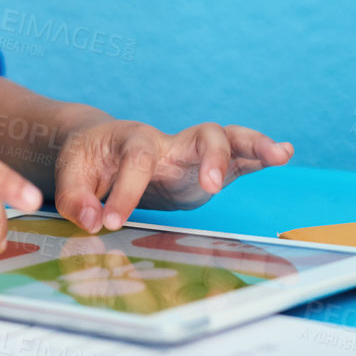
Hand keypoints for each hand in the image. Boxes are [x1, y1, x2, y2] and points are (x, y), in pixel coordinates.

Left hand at [53, 120, 292, 231]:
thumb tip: (92, 222)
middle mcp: (171, 141)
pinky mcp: (208, 168)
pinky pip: (239, 157)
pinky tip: (283, 154)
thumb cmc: (90, 158)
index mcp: (135, 138)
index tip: (110, 222)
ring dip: (254, 145)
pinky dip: (262, 156)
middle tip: (212, 186)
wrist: (103, 146)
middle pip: (200, 133)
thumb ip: (77, 197)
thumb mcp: (71, 173)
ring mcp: (194, 153)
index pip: (136, 161)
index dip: (125, 192)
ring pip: (228, 139)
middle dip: (211, 156)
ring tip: (280, 154)